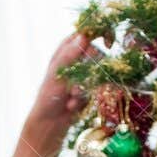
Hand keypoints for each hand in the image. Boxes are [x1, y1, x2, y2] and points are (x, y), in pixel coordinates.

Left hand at [25, 31, 94, 150]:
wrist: (49, 123)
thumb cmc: (47, 97)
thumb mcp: (56, 74)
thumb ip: (68, 55)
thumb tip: (83, 36)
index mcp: (66, 49)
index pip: (86, 33)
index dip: (100, 34)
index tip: (108, 43)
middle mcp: (76, 58)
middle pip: (96, 54)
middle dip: (88, 73)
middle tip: (74, 87)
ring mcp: (84, 73)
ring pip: (98, 73)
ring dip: (84, 88)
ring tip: (70, 98)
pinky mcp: (89, 88)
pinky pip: (97, 89)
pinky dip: (84, 99)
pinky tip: (71, 105)